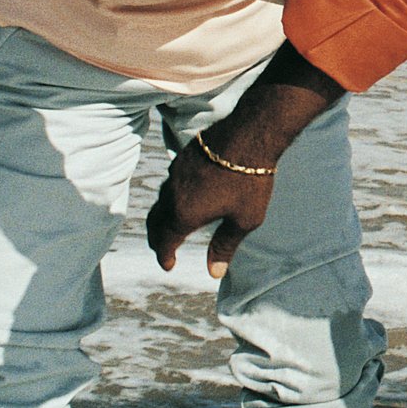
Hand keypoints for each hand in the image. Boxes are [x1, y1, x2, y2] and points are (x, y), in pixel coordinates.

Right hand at [145, 44, 343, 277]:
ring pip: (162, 200)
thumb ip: (225, 245)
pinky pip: (171, 182)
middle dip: (158, 239)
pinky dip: (171, 196)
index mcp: (184, 214)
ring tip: (172, 224)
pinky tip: (184, 196)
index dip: (164, 256)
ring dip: (163, 216)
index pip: (165, 242)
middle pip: (156, 222)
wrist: (250, 134)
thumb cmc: (250, 180)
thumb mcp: (244, 219)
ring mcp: (175, 173)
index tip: (168, 266)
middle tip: (163, 249)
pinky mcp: (183, 157)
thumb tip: (214, 272)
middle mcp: (173, 194)